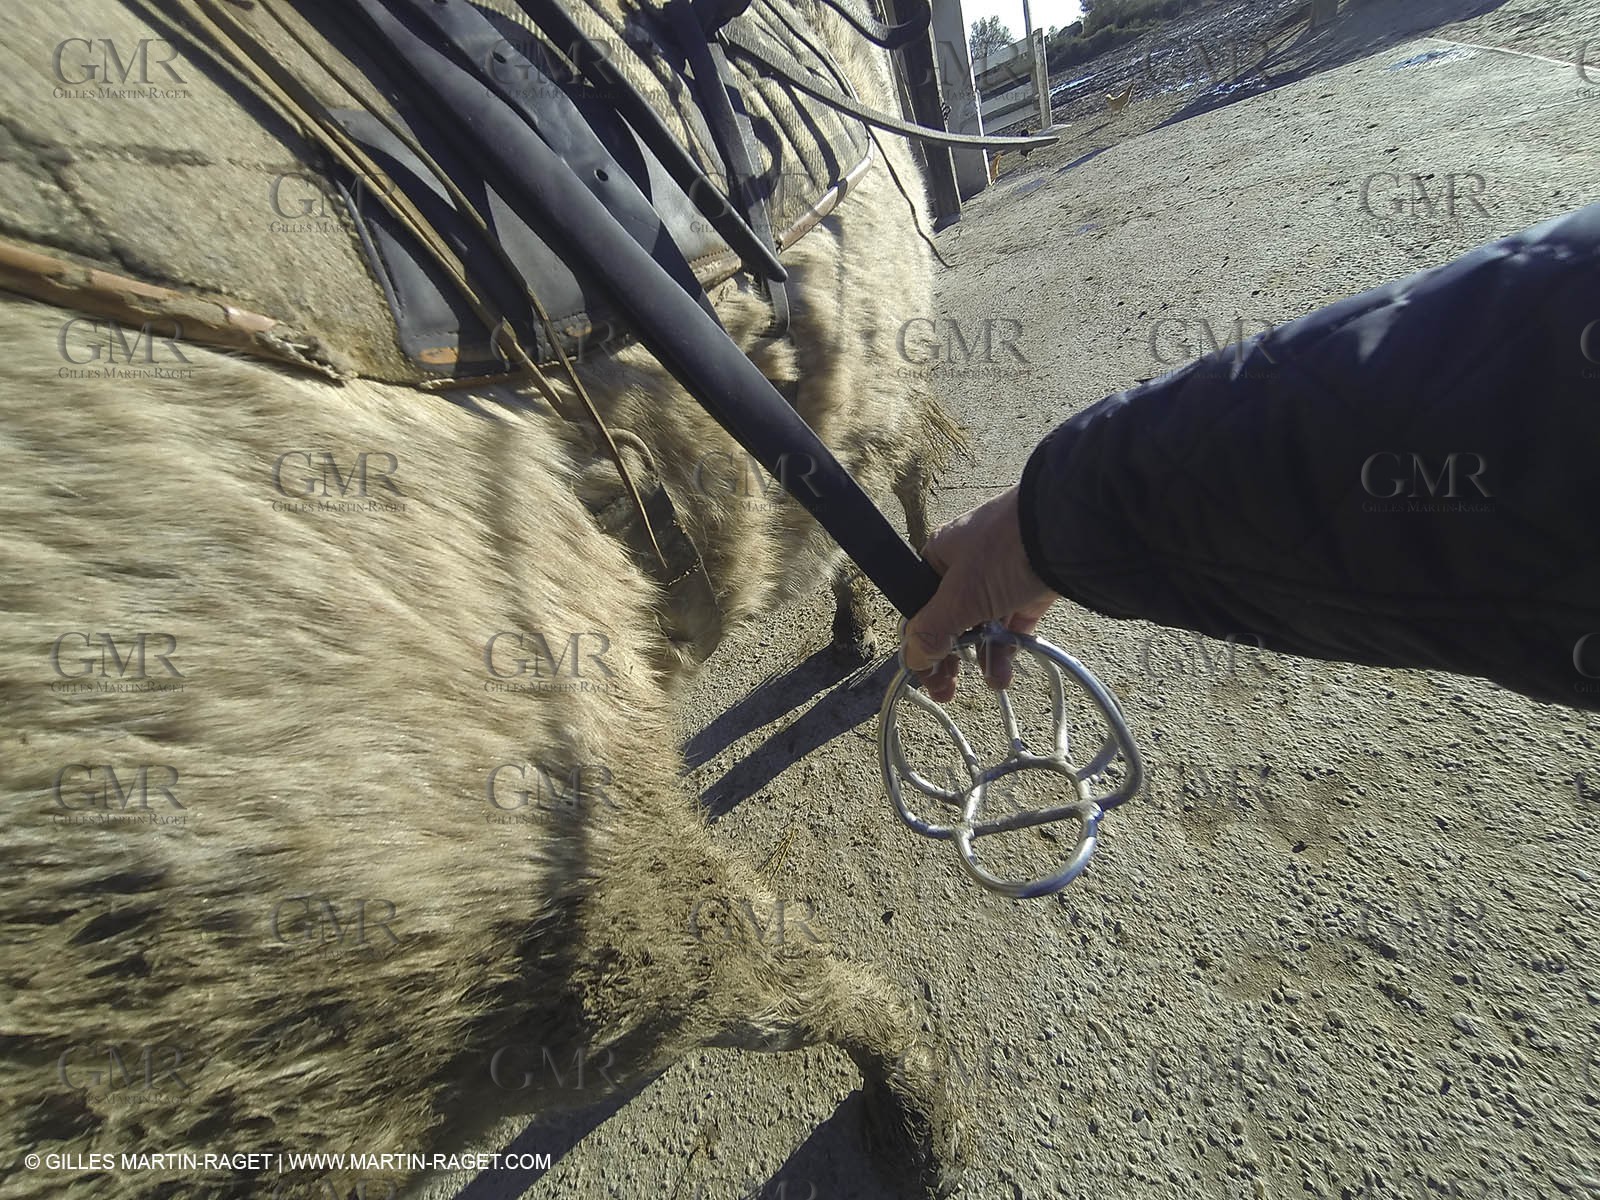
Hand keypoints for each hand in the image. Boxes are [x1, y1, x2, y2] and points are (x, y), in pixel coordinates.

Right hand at [901, 485, 1059, 702]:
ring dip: (984, 656)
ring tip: (994, 680)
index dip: (921, 645)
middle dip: (951, 657)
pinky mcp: (1032, 585)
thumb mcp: (960, 596)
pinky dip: (1008, 646)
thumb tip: (912, 657)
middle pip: (952, 619)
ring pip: (984, 624)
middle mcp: (968, 564)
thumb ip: (933, 630)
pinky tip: (1006, 669)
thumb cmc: (1004, 551)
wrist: (1069, 529)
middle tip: (950, 691)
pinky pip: (1013, 622)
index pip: (921, 608)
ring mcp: (1002, 575)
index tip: (928, 679)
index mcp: (940, 556)